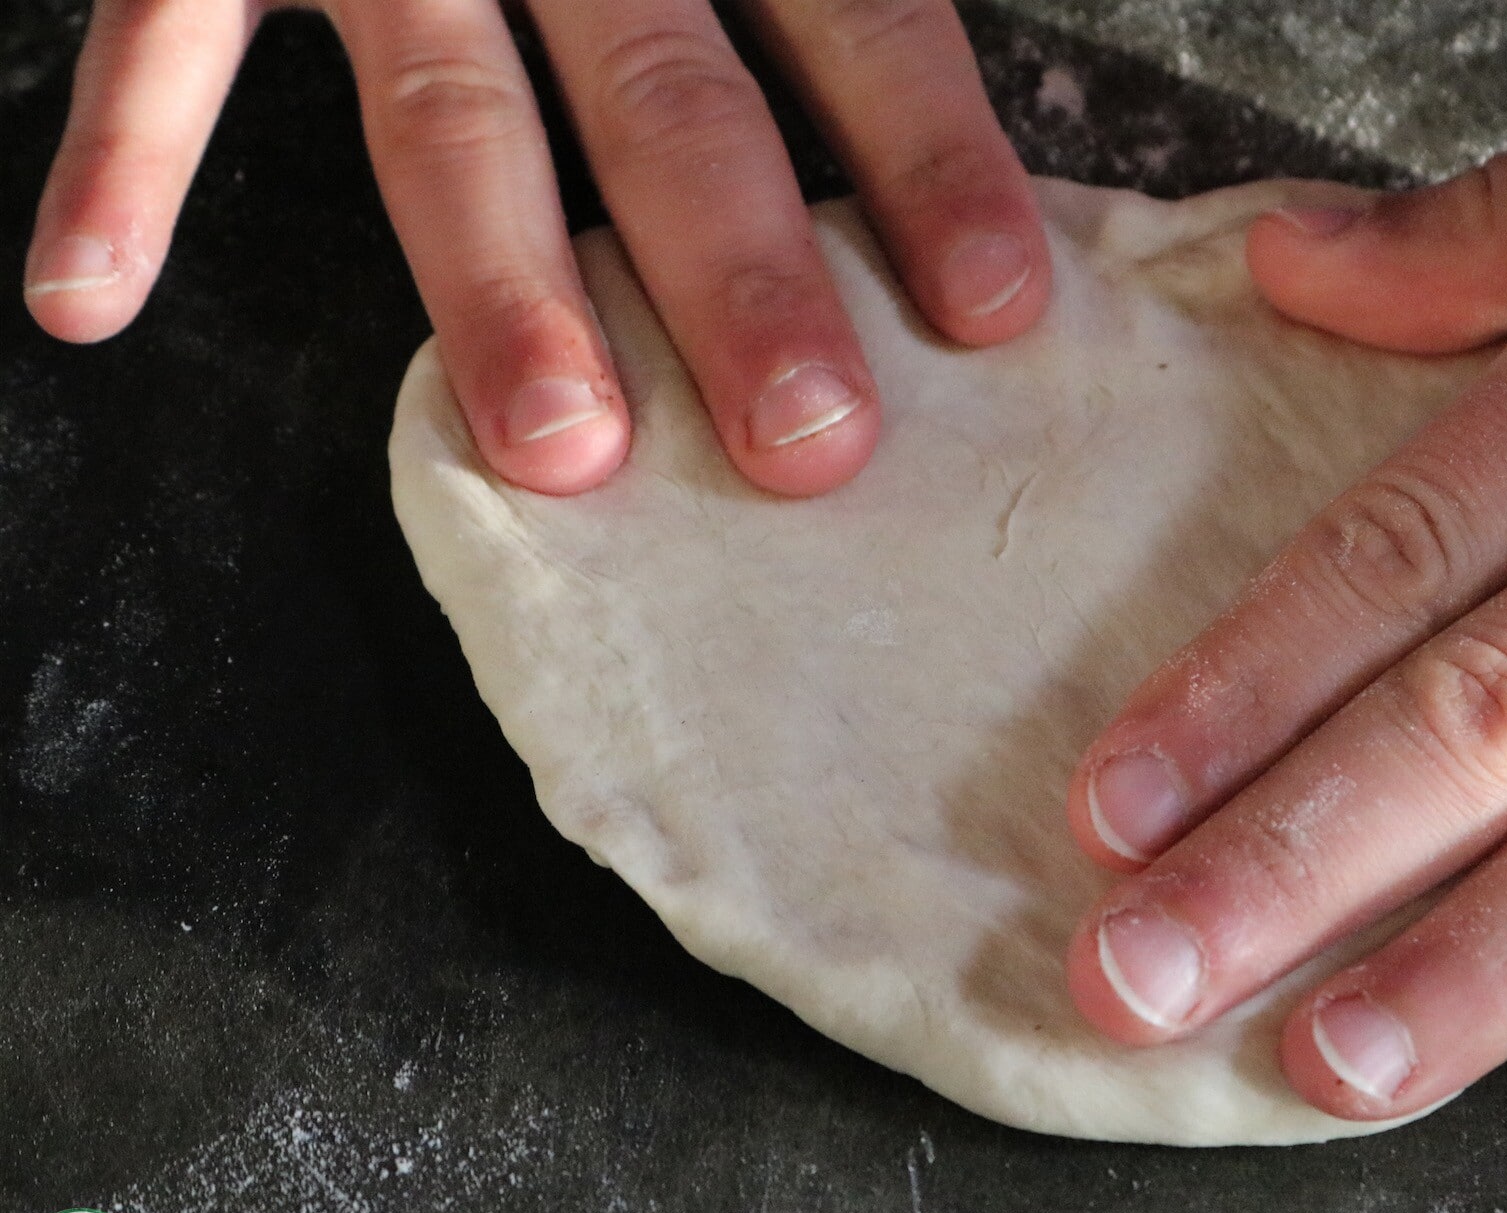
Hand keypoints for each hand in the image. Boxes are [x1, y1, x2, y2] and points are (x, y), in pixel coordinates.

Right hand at [22, 0, 1047, 495]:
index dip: (926, 159)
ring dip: (503, 288)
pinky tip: (91, 301)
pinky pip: (160, 29)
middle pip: (667, 98)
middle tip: (806, 441)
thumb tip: (958, 92)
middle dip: (739, 277)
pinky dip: (122, 157)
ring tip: (560, 451)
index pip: (855, 13)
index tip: (992, 309)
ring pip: (448, 112)